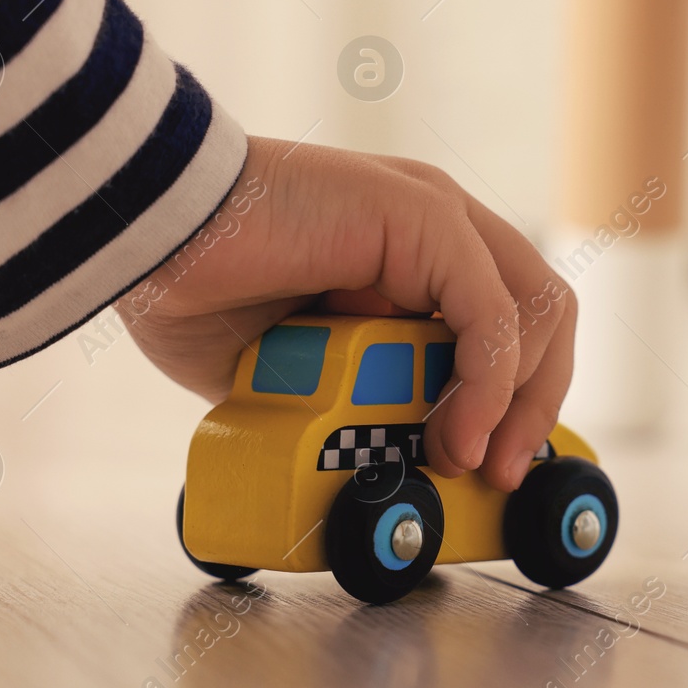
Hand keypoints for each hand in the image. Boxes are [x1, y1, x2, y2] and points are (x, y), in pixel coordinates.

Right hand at [116, 136, 575, 491]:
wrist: (142, 232)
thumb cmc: (196, 289)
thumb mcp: (297, 373)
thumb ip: (354, 403)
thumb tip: (386, 462)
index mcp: (414, 253)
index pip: (514, 323)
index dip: (517, 401)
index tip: (484, 468)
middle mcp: (439, 226)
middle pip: (545, 315)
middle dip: (534, 407)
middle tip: (494, 475)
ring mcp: (436, 213)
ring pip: (535, 313)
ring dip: (515, 404)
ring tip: (465, 461)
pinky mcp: (421, 215)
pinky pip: (490, 315)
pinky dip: (486, 386)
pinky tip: (454, 435)